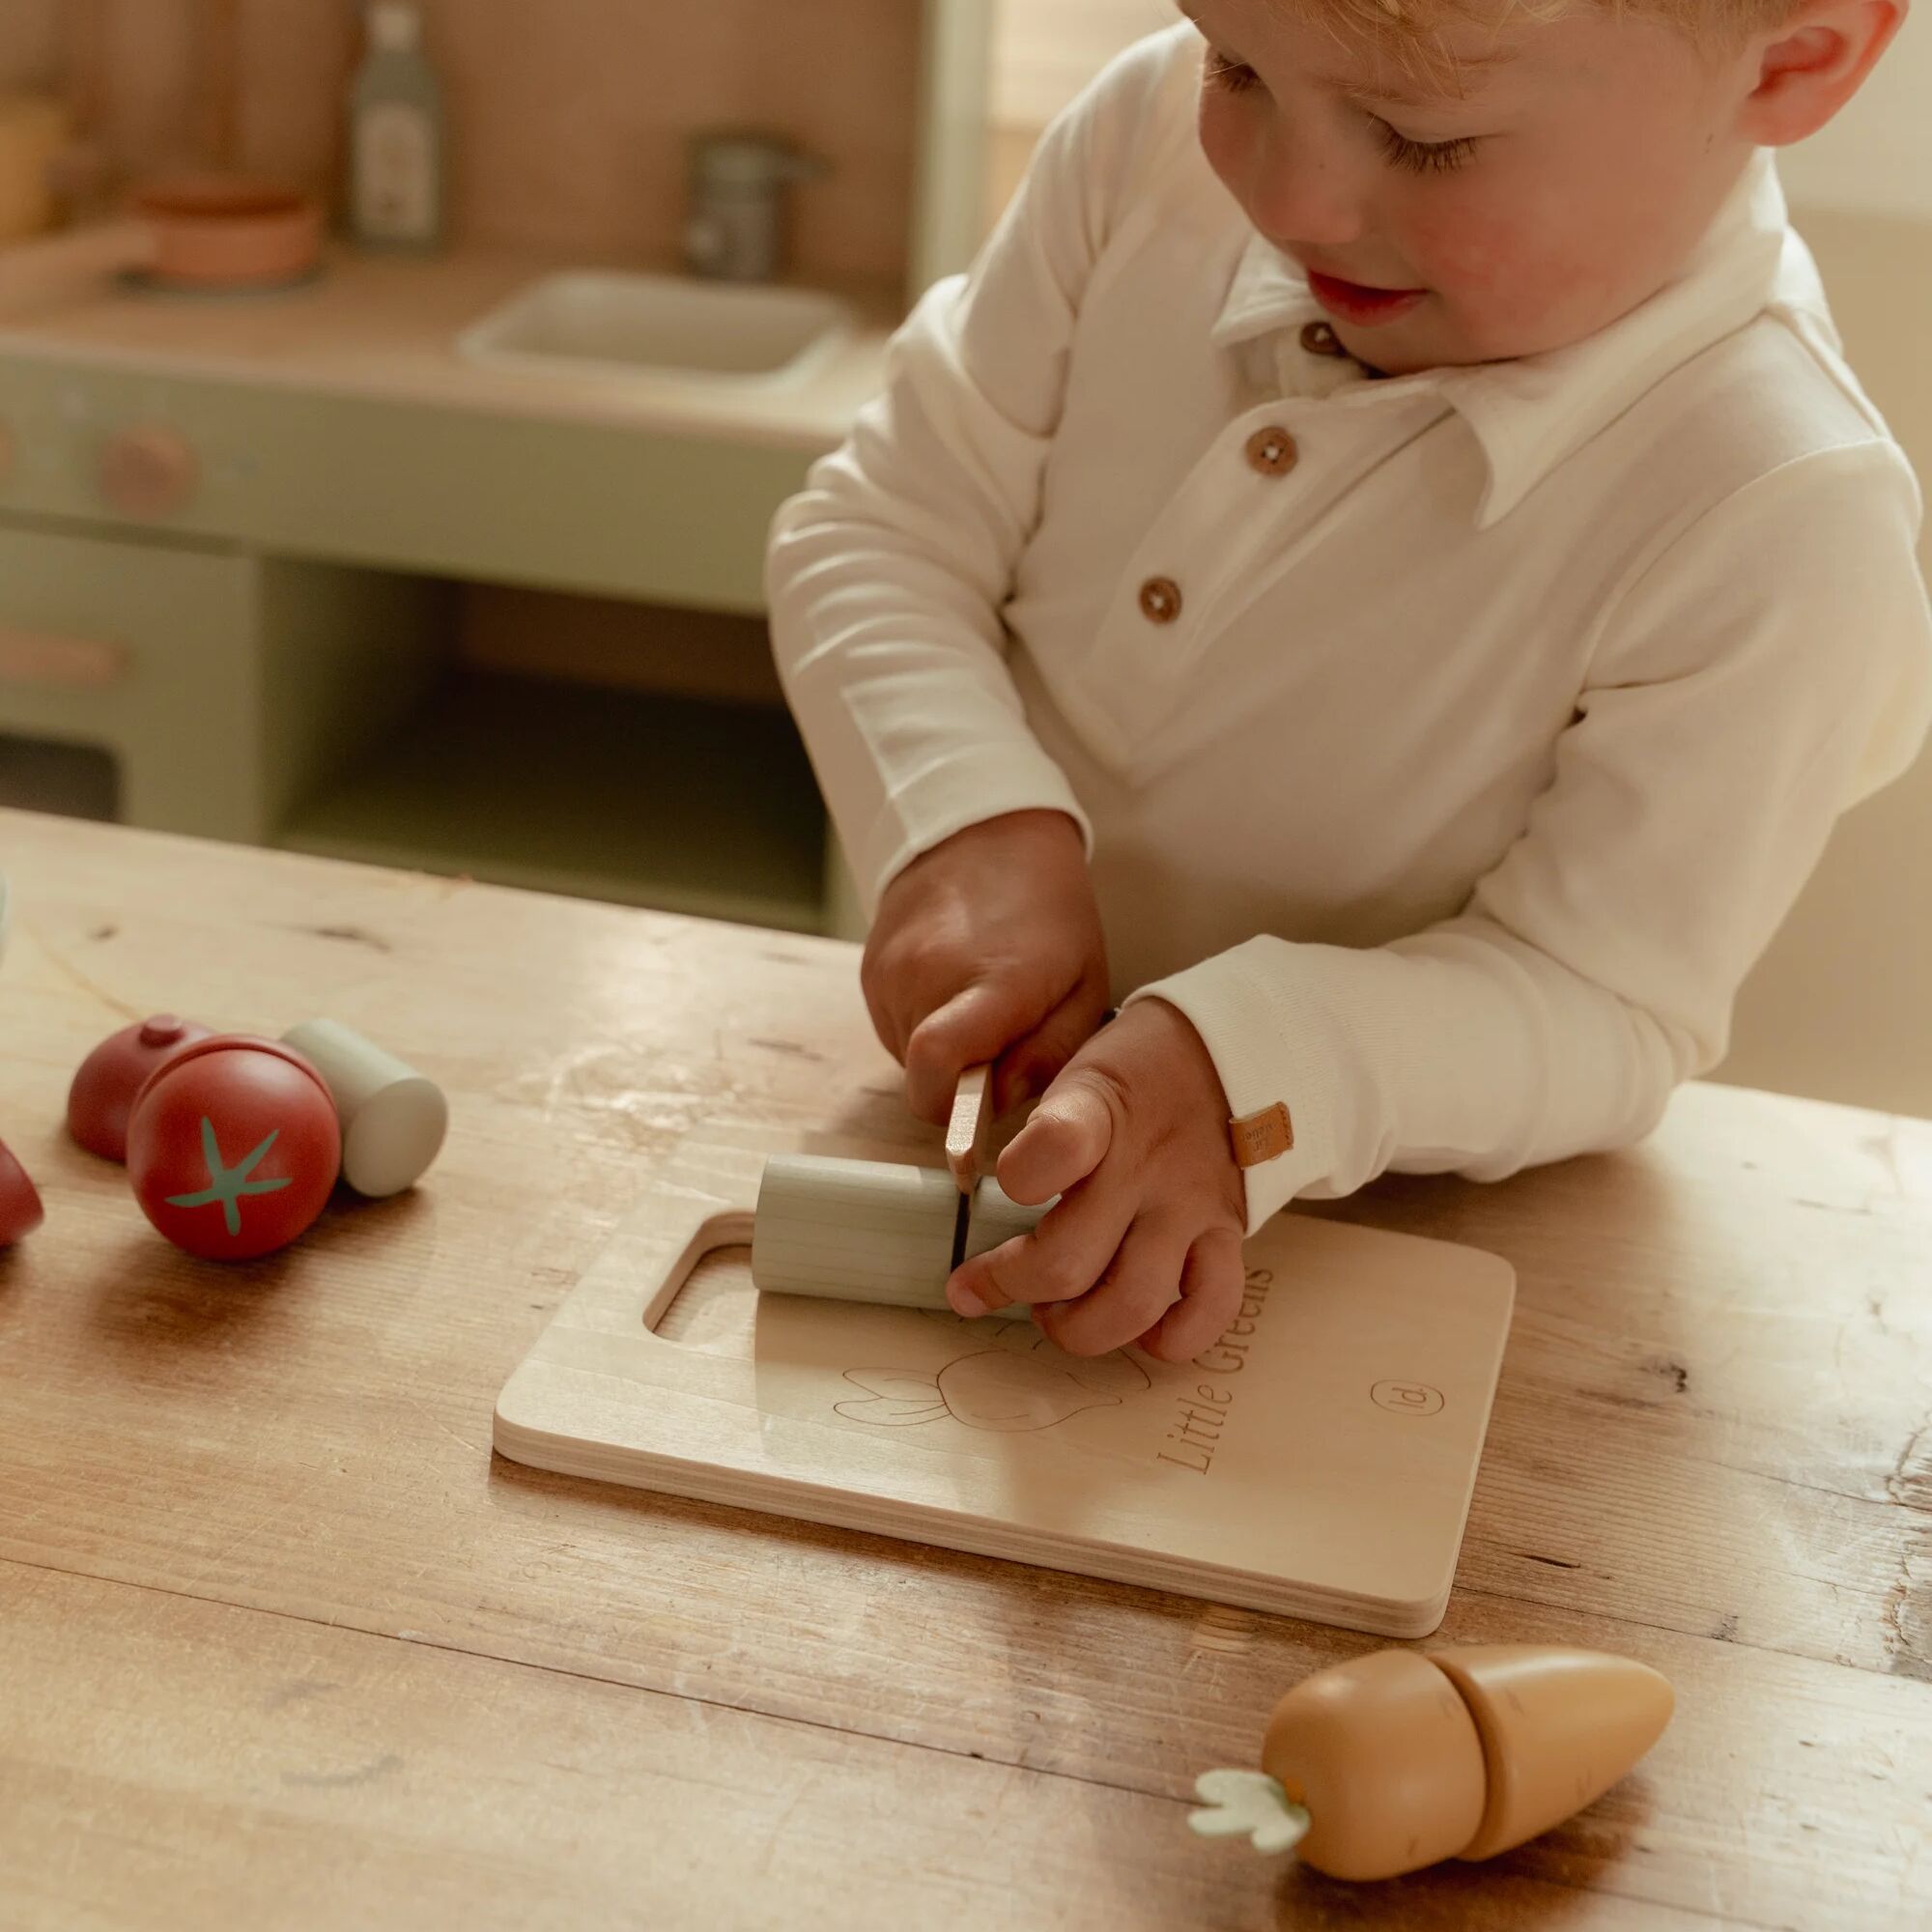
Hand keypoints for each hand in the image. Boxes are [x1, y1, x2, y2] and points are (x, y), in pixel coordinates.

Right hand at [862, 810, 1110, 1122]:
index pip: (940, 1064)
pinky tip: (951, 992)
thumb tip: (1001, 1105)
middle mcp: (930, 976)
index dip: (950, 1119)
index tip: (967, 1148)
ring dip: (943, 1056)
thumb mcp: (1084, 984)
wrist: (984, 835)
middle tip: (999, 1051)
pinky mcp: (870, 972)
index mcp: (996, 981)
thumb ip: (1050, 1055)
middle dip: (960, 1087)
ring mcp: (891, 973)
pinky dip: (923, 1028)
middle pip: (926, 1081)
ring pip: (909, 1060)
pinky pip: (895, 1030)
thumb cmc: (1049, 914)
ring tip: (977, 1008)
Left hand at [946, 998, 1248, 1362]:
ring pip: (1130, 1303)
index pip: (1057, 1145)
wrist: (1227, 1056)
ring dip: (1076, 1327)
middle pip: (1068, 1262)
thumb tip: (963, 1182)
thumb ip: (1027, 1124)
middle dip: (1008, 1285)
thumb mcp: (1070, 1067)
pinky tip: (1136, 1326)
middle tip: (983, 1282)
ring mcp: (1189, 1207)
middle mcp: (1144, 1166)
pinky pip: (1209, 1310)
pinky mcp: (1226, 1234)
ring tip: (1052, 1312)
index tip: (990, 1190)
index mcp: (1099, 1109)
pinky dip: (1168, 1337)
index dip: (1018, 1177)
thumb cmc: (1130, 1073)